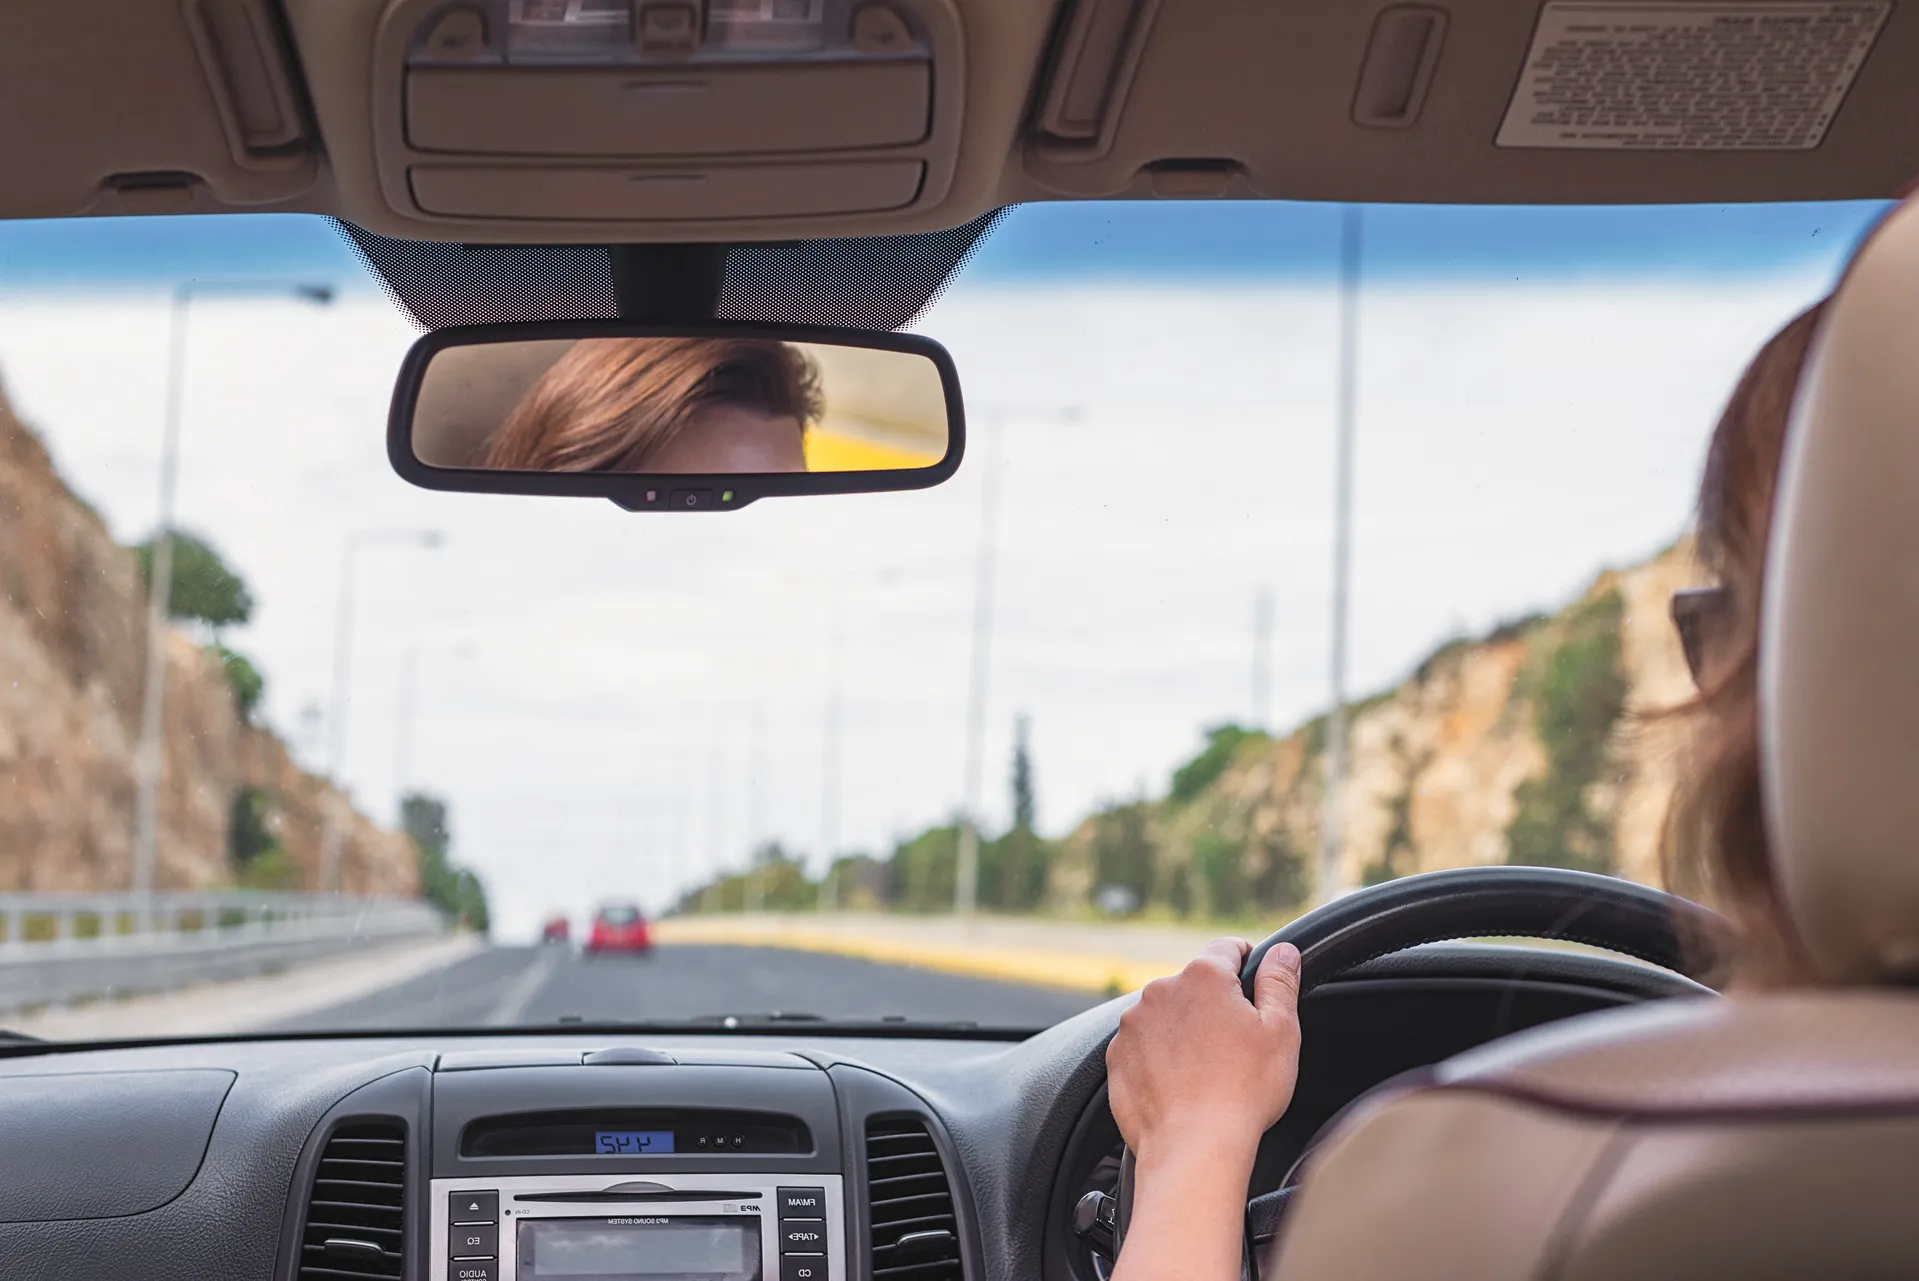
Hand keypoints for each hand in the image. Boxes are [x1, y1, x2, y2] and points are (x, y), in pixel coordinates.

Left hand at [1106, 938, 1302, 1165]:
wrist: (1193, 1147)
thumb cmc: (1243, 1092)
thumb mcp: (1280, 1032)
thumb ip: (1280, 982)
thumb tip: (1283, 951)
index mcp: (1203, 977)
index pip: (1227, 948)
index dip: (1246, 959)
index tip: (1254, 979)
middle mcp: (1161, 991)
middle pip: (1195, 985)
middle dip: (1215, 1004)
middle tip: (1237, 1043)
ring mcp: (1133, 1024)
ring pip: (1167, 1015)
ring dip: (1184, 1030)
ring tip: (1208, 1070)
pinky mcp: (1117, 1056)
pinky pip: (1144, 1046)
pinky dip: (1160, 1057)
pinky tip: (1182, 1084)